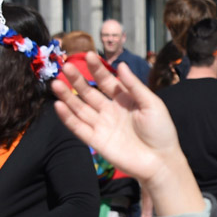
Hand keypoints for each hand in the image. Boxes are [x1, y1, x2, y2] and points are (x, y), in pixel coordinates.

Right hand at [52, 52, 202, 214]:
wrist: (161, 160)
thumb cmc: (161, 131)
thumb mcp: (152, 104)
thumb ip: (135, 86)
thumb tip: (121, 65)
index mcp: (125, 100)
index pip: (107, 81)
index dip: (97, 69)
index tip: (88, 55)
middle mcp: (111, 111)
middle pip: (90, 92)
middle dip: (78, 80)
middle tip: (67, 66)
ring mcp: (102, 125)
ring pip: (80, 108)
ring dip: (68, 96)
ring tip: (55, 83)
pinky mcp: (96, 141)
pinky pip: (79, 128)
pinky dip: (68, 118)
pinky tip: (60, 106)